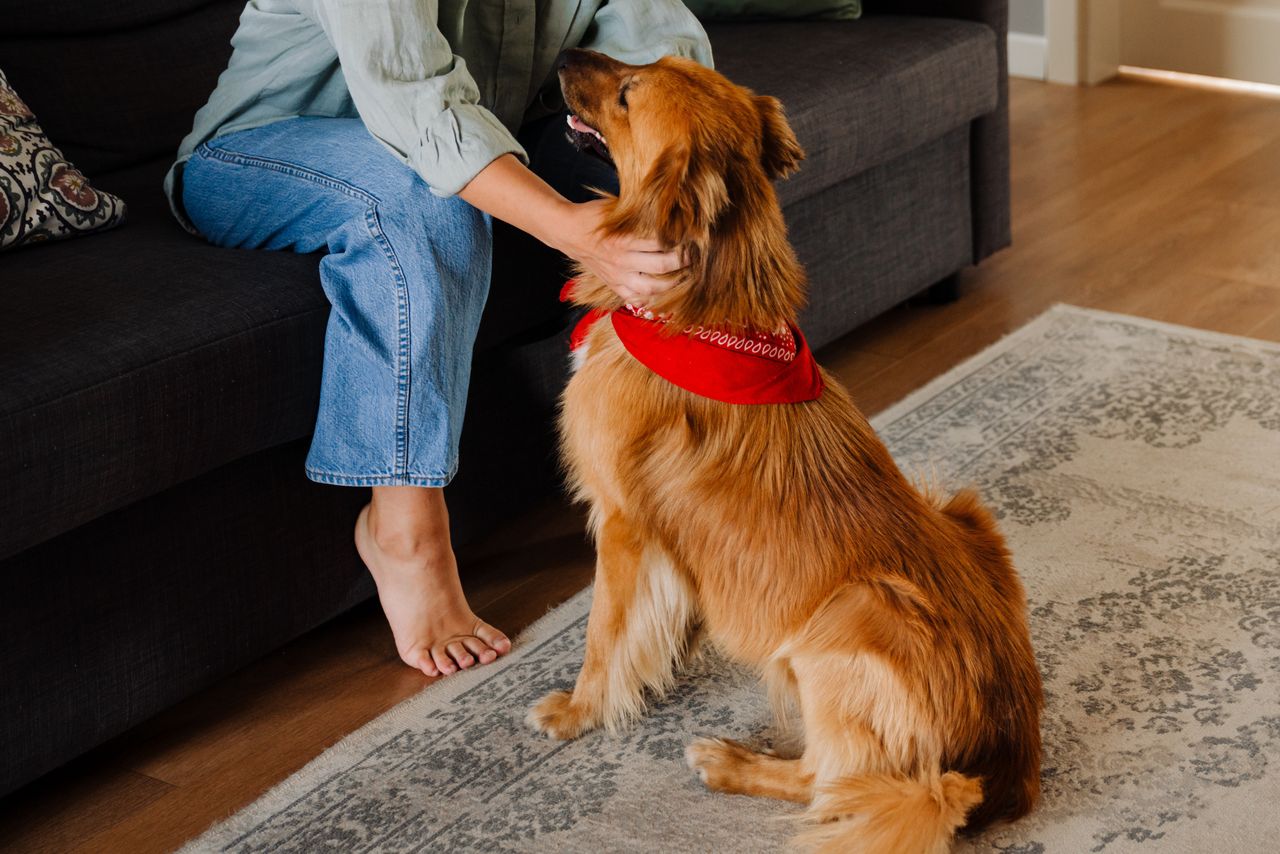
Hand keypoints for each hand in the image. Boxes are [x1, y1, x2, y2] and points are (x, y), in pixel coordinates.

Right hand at [552, 199, 684, 302]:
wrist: (569, 232)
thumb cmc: (596, 215)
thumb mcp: (618, 208)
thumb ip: (642, 213)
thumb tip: (672, 209)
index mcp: (624, 238)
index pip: (661, 243)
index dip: (681, 241)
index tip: (694, 237)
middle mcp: (622, 260)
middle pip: (662, 266)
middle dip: (683, 262)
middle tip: (695, 255)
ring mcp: (618, 276)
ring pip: (652, 288)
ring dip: (673, 283)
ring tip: (684, 275)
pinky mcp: (614, 286)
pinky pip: (636, 298)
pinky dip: (652, 297)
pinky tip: (664, 289)